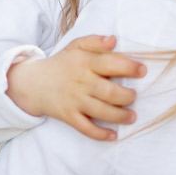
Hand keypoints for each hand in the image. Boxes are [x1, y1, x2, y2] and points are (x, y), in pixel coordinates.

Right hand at [5, 35, 146, 140]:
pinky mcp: (68, 116)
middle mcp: (81, 82)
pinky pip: (86, 128)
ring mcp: (74, 101)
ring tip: (131, 116)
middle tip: (134, 96)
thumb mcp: (75, 47)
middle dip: (128, 96)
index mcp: (84, 63)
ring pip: (102, 112)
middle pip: (110, 92)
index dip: (129, 67)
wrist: (32, 83)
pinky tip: (113, 135)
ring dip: (120, 116)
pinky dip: (100, 134)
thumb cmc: (61, 64)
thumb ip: (94, 42)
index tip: (142, 71)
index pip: (110, 63)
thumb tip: (113, 39)